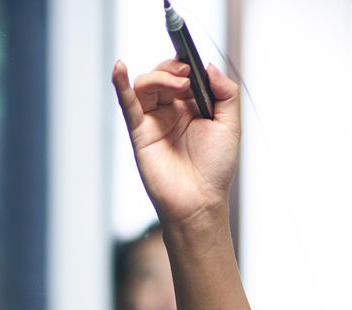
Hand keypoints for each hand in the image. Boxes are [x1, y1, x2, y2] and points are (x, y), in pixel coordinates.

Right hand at [112, 59, 239, 227]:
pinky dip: (121, 84)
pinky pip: (127, 103)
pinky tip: (120, 68)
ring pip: (146, 85)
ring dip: (160, 77)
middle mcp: (172, 111)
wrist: (199, 202)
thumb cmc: (215, 169)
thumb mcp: (231, 126)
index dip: (188, 65)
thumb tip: (208, 66)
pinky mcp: (139, 131)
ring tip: (178, 85)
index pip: (185, 75)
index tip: (195, 65)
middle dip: (174, 69)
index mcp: (194, 107)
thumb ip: (227, 93)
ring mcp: (154, 120)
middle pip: (163, 75)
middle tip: (187, 77)